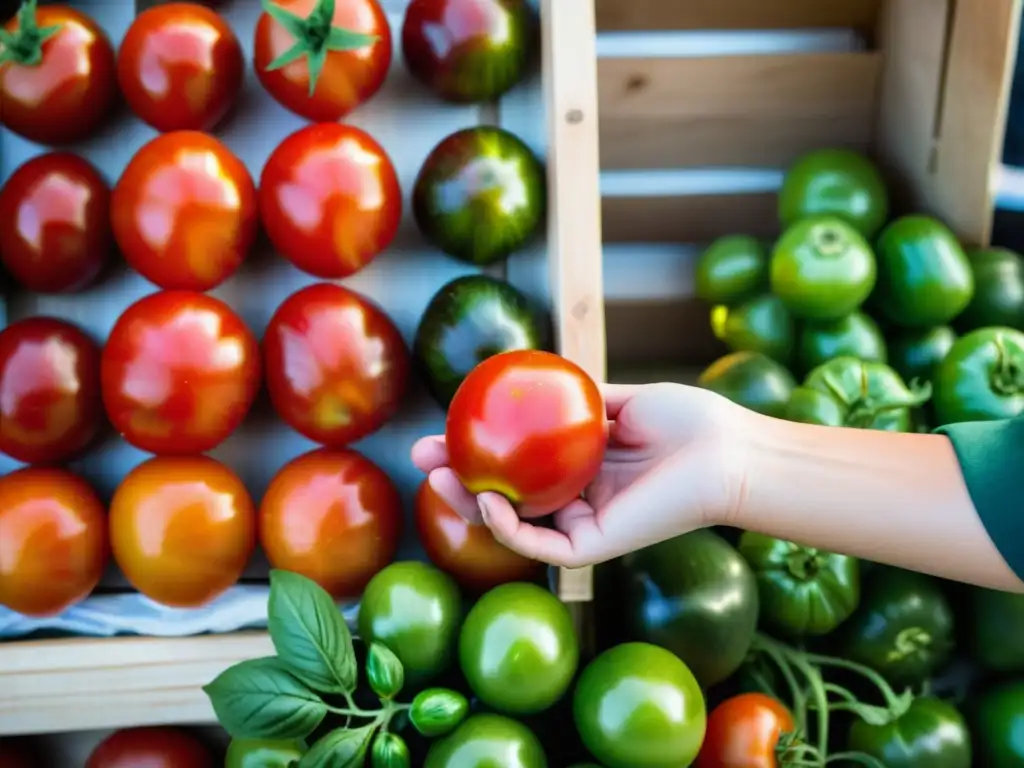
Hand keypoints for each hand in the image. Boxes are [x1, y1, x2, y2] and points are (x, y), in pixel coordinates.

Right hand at [411, 382, 749, 567]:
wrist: (727, 451)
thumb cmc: (688, 421)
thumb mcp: (624, 399)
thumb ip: (582, 397)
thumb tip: (534, 376)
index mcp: (583, 468)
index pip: (518, 463)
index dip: (480, 448)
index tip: (447, 424)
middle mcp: (578, 499)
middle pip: (505, 494)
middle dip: (459, 478)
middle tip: (422, 455)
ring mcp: (584, 525)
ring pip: (513, 523)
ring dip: (469, 502)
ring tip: (436, 474)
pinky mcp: (594, 547)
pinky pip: (539, 542)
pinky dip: (507, 526)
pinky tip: (486, 500)